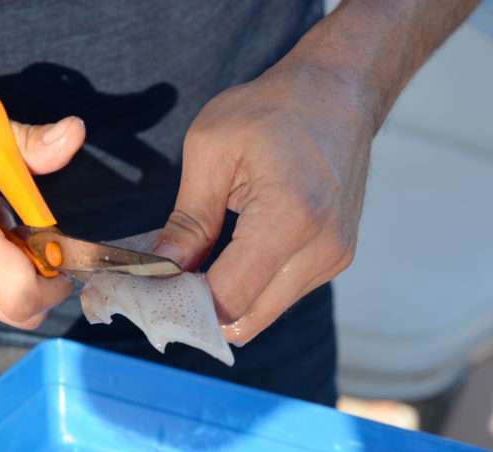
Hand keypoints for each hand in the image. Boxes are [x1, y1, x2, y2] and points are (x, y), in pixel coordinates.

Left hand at [153, 60, 373, 345]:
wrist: (339, 92)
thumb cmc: (274, 109)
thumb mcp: (212, 149)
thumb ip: (186, 220)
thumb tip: (158, 271)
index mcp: (290, 218)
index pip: (229, 297)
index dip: (184, 302)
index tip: (154, 289)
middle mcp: (322, 248)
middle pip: (247, 318)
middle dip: (201, 311)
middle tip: (168, 286)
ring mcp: (335, 258)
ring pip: (263, 313)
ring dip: (228, 301)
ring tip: (199, 268)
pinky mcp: (338, 259)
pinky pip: (282, 295)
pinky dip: (252, 288)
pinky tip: (234, 258)